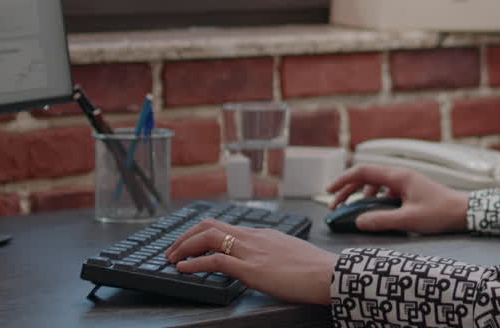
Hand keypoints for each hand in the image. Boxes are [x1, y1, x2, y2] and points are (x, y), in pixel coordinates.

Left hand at [165, 219, 336, 304]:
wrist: (328, 274)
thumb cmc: (315, 269)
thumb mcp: (290, 254)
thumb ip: (273, 254)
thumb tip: (265, 262)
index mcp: (263, 234)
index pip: (226, 227)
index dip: (203, 234)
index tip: (191, 243)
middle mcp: (254, 237)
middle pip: (211, 225)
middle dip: (186, 235)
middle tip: (173, 249)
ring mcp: (251, 251)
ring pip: (208, 237)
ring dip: (184, 246)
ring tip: (171, 258)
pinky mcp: (250, 269)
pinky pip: (214, 261)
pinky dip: (194, 262)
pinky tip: (183, 268)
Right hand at [326, 164, 469, 233]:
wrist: (464, 212)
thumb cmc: (440, 213)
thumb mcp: (409, 219)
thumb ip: (382, 220)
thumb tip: (358, 221)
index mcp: (398, 176)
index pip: (363, 172)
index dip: (343, 180)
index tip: (329, 192)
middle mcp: (400, 175)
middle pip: (366, 177)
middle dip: (347, 190)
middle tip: (335, 206)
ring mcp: (405, 182)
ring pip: (375, 184)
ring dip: (360, 196)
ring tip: (353, 211)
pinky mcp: (410, 190)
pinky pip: (385, 191)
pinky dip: (374, 199)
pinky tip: (376, 211)